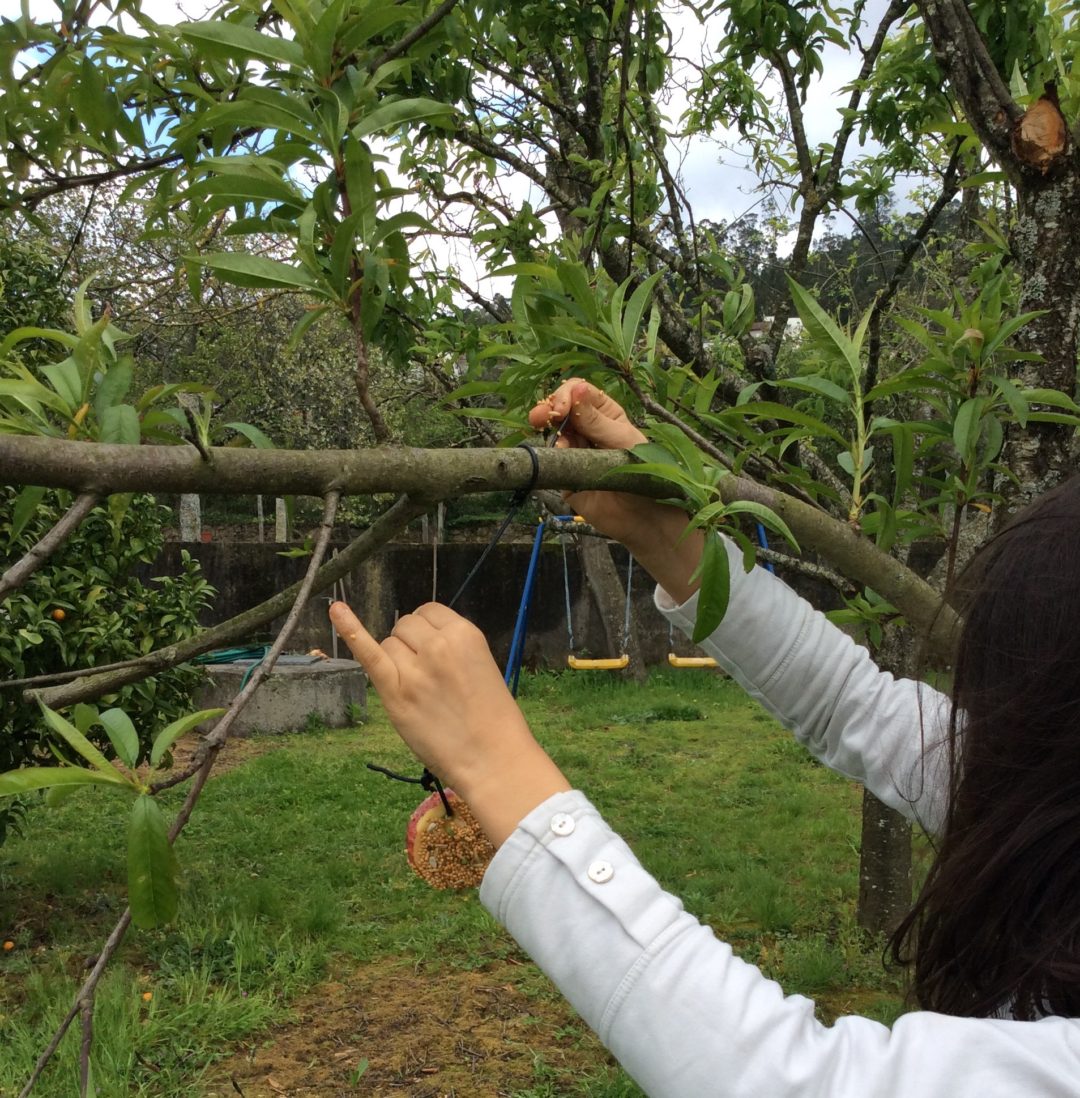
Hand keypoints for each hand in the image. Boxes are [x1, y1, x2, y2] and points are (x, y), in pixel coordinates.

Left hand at [329, 601, 569, 845]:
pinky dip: (350, 630)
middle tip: (430, 676)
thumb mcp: (482, 665)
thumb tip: (419, 639)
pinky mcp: (395, 695)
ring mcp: (414, 670)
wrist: (493, 758)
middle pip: (406, 626)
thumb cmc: (493, 717)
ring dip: (397, 659)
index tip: (436, 652)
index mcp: (466, 634)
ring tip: (420, 690)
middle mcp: (438, 645)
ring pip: (389, 644)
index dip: (428, 631)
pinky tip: (336, 611)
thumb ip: (451, 647)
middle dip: (412, 644)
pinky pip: (368, 654)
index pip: (429, 612)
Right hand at [527, 378, 659, 543]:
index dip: (567, 394)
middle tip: (539, 417)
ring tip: (554, 441)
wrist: (642, 517)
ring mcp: (574, 451)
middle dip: (549, 409)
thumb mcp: (623, 441)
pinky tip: (559, 455)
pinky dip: (551, 455)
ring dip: (549, 432)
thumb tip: (576, 389)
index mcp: (605, 415)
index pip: (580, 392)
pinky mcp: (564, 474)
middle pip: (561, 410)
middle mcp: (587, 429)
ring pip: (552, 433)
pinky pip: (551, 460)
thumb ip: (596, 420)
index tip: (562, 407)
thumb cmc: (644, 473)